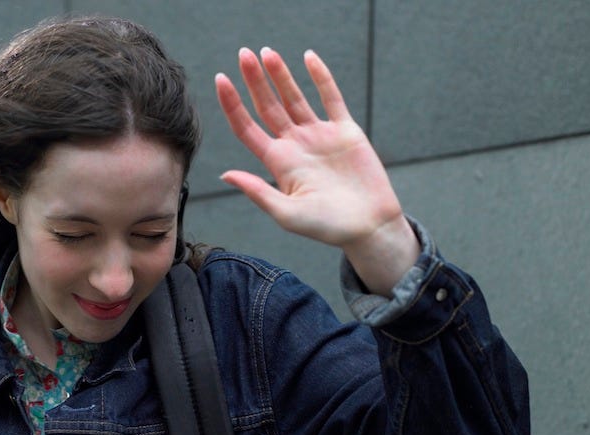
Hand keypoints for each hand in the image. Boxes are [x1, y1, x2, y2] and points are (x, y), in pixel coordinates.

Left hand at [216, 48, 418, 294]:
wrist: (368, 227)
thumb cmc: (327, 227)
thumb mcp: (287, 214)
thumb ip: (258, 191)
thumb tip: (225, 174)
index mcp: (278, 162)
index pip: (247, 127)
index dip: (232, 104)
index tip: (220, 80)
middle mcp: (295, 144)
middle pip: (267, 106)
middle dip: (254, 81)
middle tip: (243, 54)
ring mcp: (319, 135)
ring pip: (295, 97)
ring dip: (281, 75)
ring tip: (267, 52)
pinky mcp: (345, 131)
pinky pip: (331, 98)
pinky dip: (320, 78)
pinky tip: (308, 58)